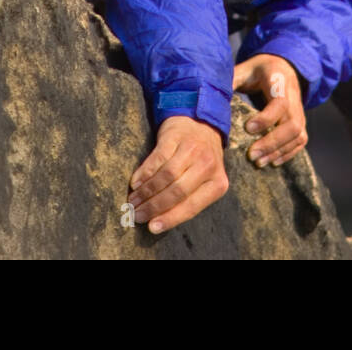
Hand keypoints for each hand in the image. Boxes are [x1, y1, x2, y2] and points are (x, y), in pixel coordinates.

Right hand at [127, 116, 227, 233]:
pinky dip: (144, 173)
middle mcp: (208, 165)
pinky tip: (135, 183)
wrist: (201, 123)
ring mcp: (192, 149)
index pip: (192, 206)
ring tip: (133, 202)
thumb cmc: (200, 161)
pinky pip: (157, 159)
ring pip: (166, 176)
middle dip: (154, 207)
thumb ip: (188, 199)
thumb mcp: (204, 181)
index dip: (170, 218)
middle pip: (177, 191)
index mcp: (218, 183)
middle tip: (137, 215)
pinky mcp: (176, 137)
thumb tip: (157, 222)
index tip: (152, 227)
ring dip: (146, 192)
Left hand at [233, 53, 306, 166]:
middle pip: (292, 124)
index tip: (247, 129)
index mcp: (279, 81)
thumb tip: (212, 100)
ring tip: (259, 162)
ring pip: (297, 135)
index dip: (266, 118)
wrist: (282, 67)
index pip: (280, 103)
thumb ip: (231, 82)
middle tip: (252, 155)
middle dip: (272, 142)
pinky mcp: (300, 121)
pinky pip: (300, 140)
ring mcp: (300, 111)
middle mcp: (293, 97)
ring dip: (279, 151)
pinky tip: (272, 162)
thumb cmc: (258, 71)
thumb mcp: (243, 69)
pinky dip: (288, 153)